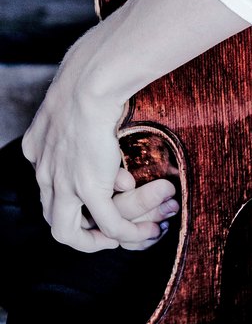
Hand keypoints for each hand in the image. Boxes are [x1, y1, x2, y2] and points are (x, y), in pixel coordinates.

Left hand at [22, 29, 176, 252]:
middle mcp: (44, 172)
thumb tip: (116, 156)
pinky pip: (108, 223)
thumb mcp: (80, 109)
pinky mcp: (87, 187)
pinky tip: (142, 232)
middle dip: (80, 228)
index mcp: (38, 149)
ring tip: (121, 238)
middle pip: (53, 216)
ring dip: (96, 240)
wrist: (91, 82)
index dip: (74, 196)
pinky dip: (125, 232)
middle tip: (105, 228)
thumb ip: (89, 131)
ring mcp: (63, 183)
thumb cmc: (91, 82)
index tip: (100, 193)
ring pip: (68, 232)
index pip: (49, 186)